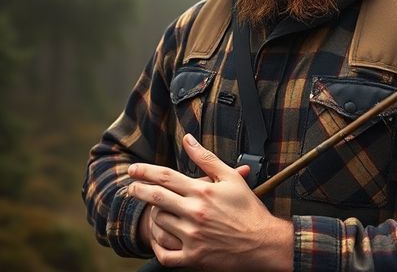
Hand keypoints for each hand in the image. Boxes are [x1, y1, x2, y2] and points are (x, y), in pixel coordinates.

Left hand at [128, 134, 292, 270]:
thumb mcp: (230, 178)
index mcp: (202, 192)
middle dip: (139, 190)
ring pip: (159, 223)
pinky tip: (157, 239)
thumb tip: (187, 138)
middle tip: (132, 187)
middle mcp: (194, 214)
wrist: (264, 243)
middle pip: (156, 198)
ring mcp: (192, 237)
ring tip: (155, 210)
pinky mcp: (194, 258)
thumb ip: (206, 158)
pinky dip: (158, 247)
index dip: (145, 172)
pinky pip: (165, 254)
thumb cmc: (249, 210)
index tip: (133, 170)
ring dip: (154, 214)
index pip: (165, 177)